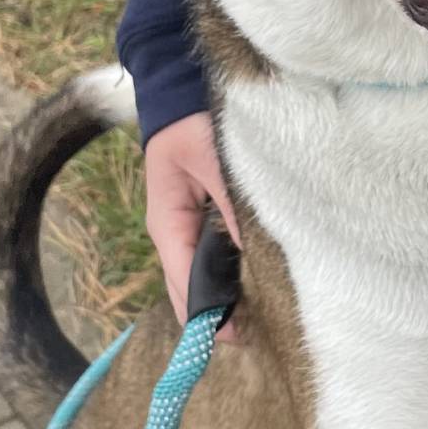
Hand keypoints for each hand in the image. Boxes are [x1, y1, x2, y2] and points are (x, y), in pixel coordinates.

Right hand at [144, 111, 240, 323]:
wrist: (185, 90)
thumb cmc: (195, 120)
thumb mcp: (215, 159)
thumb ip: (232, 204)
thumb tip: (253, 253)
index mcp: (167, 222)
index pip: (183, 279)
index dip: (205, 311)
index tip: (233, 336)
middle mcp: (176, 233)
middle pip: (190, 288)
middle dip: (215, 314)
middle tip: (253, 338)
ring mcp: (191, 229)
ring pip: (205, 276)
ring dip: (226, 297)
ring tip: (260, 321)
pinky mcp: (209, 221)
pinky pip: (219, 258)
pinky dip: (234, 275)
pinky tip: (259, 287)